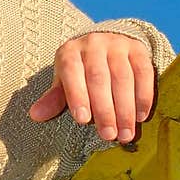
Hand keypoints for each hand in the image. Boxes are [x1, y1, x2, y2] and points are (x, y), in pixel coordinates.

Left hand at [28, 33, 155, 141]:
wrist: (106, 43)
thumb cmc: (79, 70)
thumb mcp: (63, 81)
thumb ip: (53, 99)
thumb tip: (35, 115)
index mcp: (70, 52)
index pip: (72, 73)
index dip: (78, 96)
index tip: (83, 121)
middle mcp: (93, 44)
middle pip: (99, 78)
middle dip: (105, 110)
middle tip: (109, 135)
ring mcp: (117, 45)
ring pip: (123, 78)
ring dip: (125, 109)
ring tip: (125, 133)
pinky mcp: (138, 49)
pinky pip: (144, 73)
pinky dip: (143, 96)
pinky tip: (141, 117)